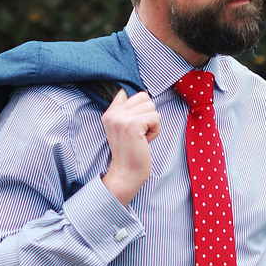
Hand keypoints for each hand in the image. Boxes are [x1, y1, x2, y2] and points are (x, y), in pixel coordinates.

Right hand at [101, 89, 160, 205]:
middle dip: (148, 115)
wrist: (126, 173)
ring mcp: (122, 118)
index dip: (139, 108)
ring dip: (153, 123)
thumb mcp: (122, 128)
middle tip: (140, 133)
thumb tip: (138, 93)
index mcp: (109, 113)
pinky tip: (146, 141)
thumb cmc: (130, 152)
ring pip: (151, 107)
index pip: (129, 93)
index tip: (134, 128)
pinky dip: (156, 130)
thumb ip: (126, 110)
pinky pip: (155, 117)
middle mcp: (113, 113)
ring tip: (142, 138)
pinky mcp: (133, 125)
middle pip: (144, 97)